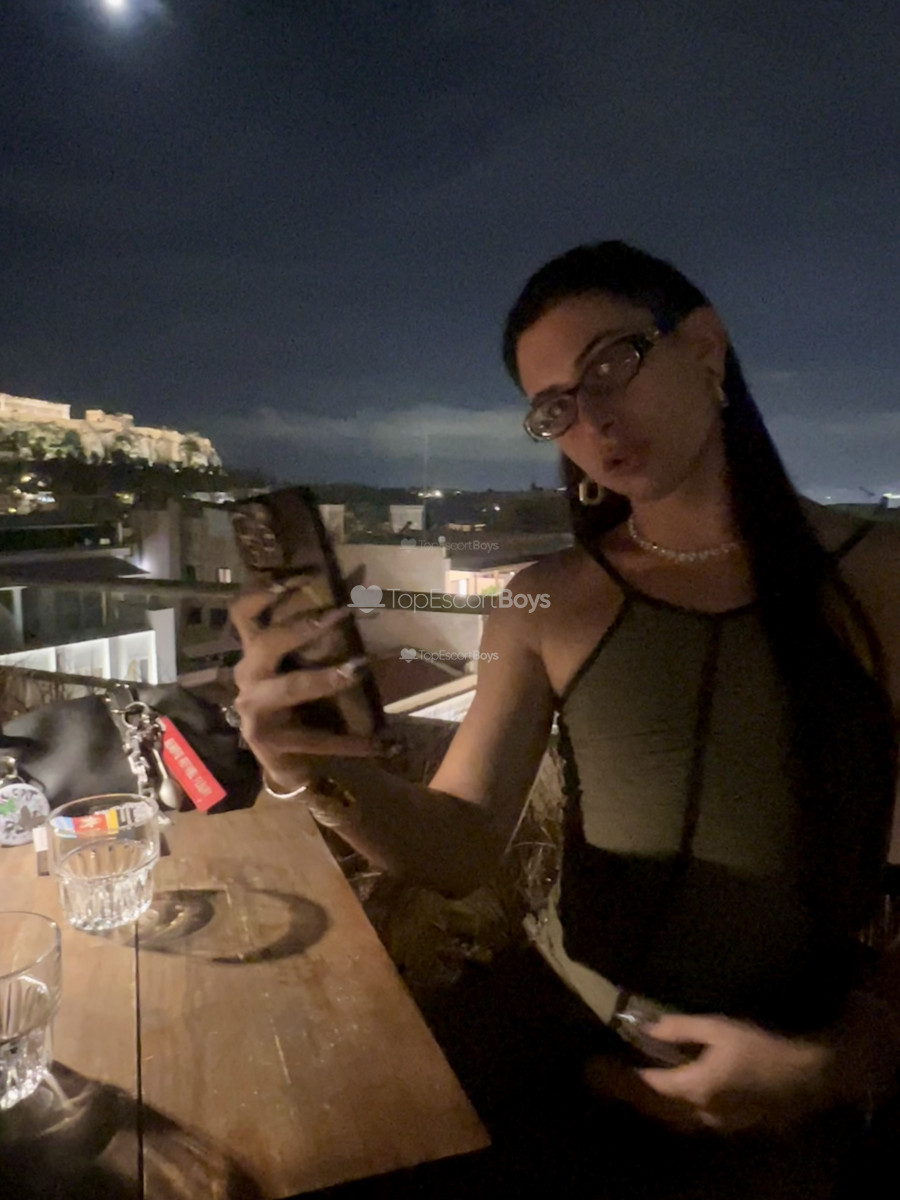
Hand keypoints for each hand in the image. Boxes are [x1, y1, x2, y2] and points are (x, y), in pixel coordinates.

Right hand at [229, 586, 382, 786]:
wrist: (285, 764)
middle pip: (266, 642)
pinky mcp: (269, 741)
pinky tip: (383, 744)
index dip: (263, 592)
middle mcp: (247, 676)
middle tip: (341, 613)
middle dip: (303, 626)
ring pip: (291, 686)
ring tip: (358, 668)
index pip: (244, 614)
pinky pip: (317, 737)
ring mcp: (254, 710)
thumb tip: (358, 586)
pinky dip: (352, 741)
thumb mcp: (297, 669)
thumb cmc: (295, 707)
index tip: (298, 575)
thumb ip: (315, 639)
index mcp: (253, 654)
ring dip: (326, 677)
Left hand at [636, 1014, 833, 1132]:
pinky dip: (683, 1106)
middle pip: (664, 1105)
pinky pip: (698, 1117)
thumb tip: (648, 1028)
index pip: (654, 1084)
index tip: (615, 1062)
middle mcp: (703, 1111)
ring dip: (663, 1101)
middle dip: (643, 1090)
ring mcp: (719, 1122)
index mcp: (696, 1087)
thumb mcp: (718, 1028)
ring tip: (649, 1082)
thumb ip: (680, 1028)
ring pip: (680, 1115)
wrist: (804, 1076)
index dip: (633, 1074)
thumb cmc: (759, 1047)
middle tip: (627, 1073)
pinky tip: (682, 1093)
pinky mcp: (733, 1124)